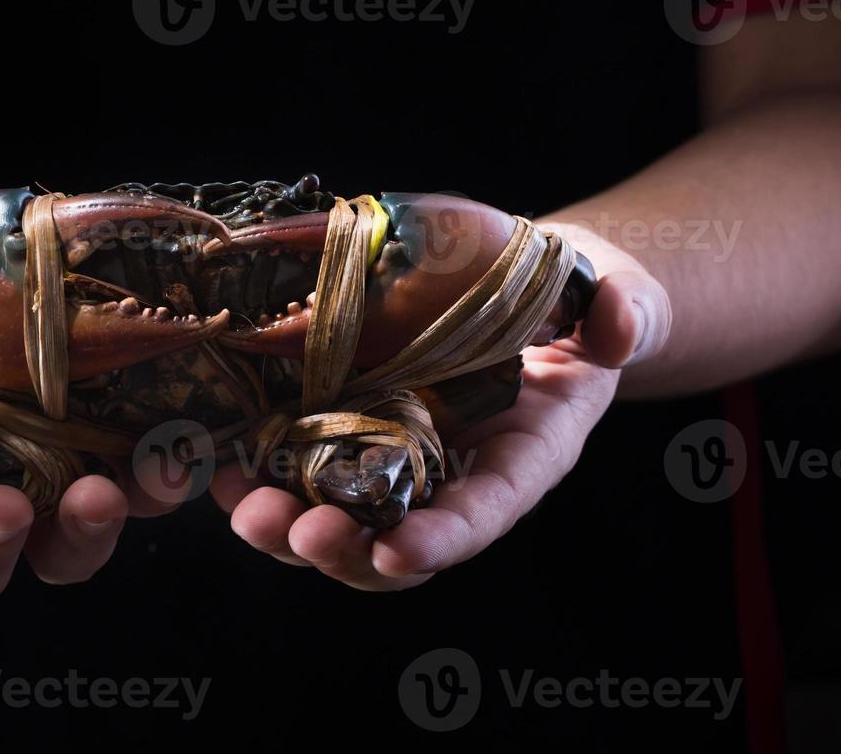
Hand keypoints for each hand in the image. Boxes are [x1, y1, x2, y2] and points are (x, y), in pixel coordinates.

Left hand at [211, 224, 670, 590]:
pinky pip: (296, 469)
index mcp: (521, 456)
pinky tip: (217, 461)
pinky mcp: (344, 429)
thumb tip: (622, 323)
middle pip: (395, 541)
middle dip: (343, 549)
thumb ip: (623, 311)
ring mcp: (393, 460)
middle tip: (295, 533)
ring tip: (239, 505)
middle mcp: (452, 475)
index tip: (401, 552)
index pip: (486, 510)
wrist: (517, 288)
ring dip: (283, 524)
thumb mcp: (609, 296)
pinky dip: (256, 474)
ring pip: (336, 519)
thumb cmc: (568, 299)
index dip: (444, 538)